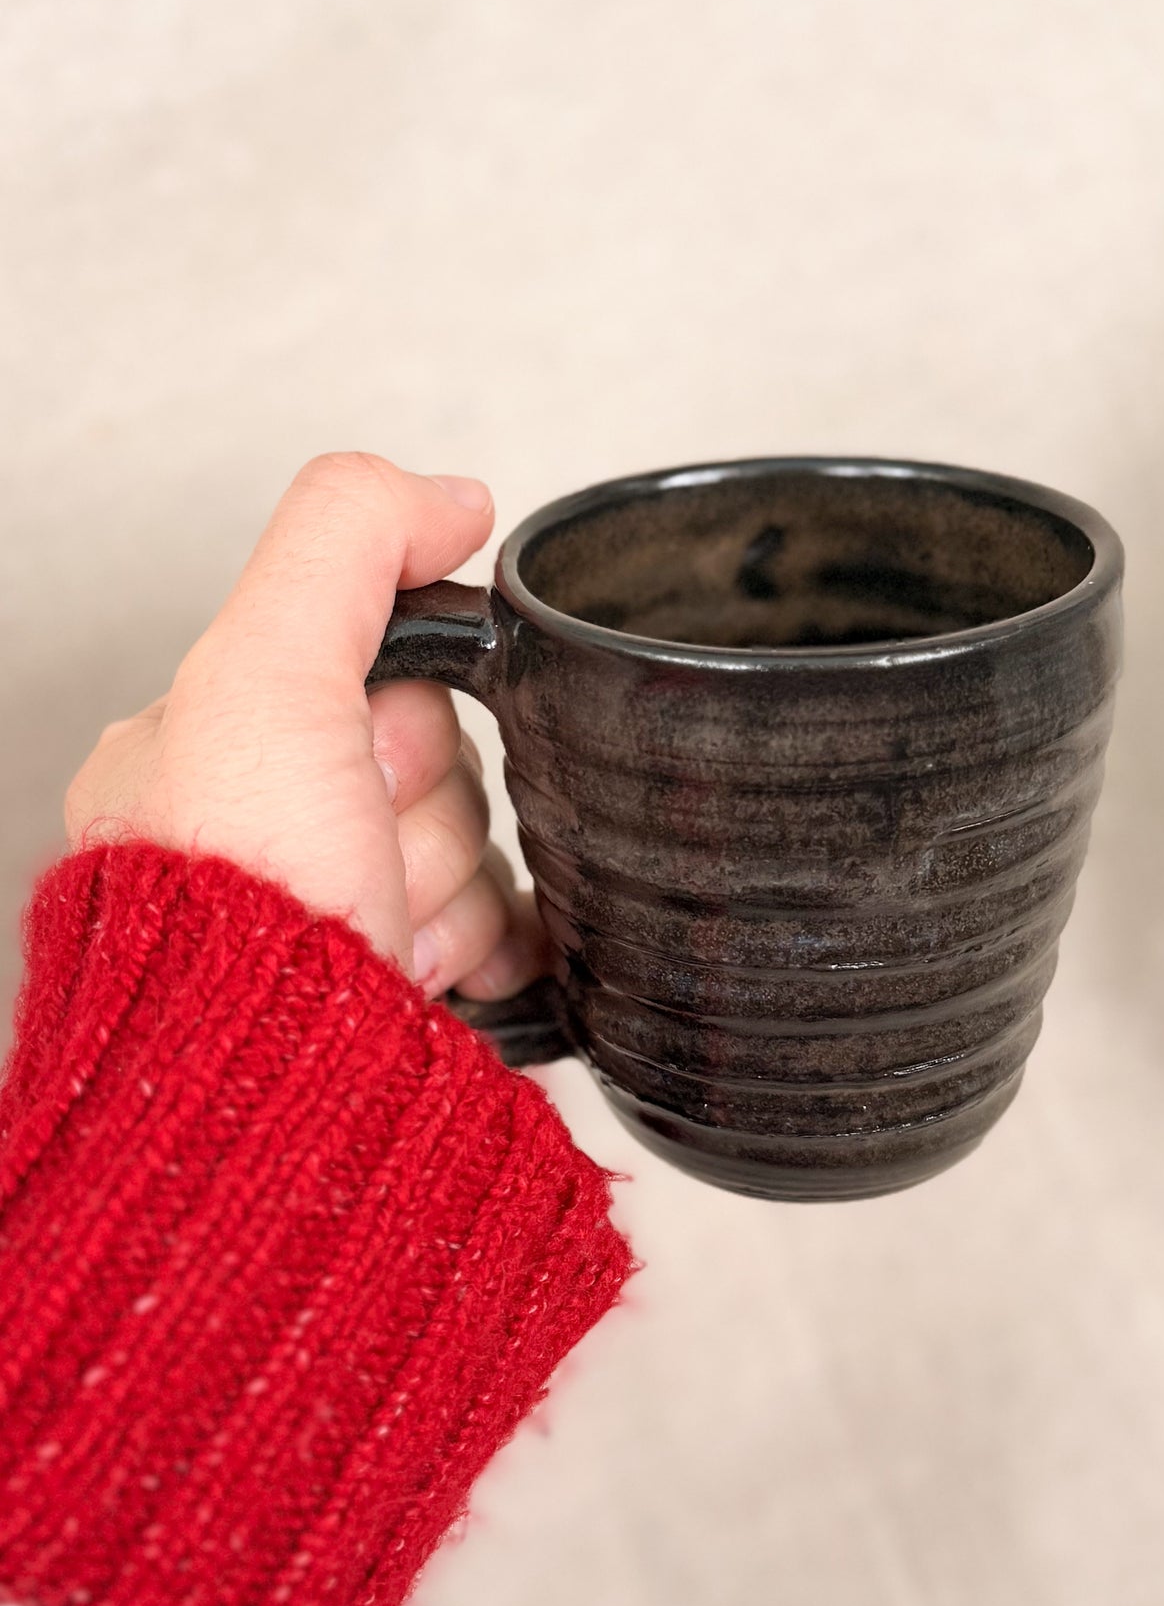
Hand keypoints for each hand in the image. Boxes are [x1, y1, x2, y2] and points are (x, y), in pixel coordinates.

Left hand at [64, 451, 549, 1000]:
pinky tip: (445, 972)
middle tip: (368, 861)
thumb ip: (346, 542)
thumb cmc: (236, 920)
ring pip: (479, 853)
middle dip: (430, 816)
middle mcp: (272, 841)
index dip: (401, 715)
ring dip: (460, 895)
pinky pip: (511, 934)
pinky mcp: (407, 996)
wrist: (280, 1107)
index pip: (375, 676)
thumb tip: (454, 498)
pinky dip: (502, 949)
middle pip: (441, 768)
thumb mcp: (261, 670)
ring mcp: (341, 925)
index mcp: (210, 758)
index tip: (358, 763)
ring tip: (397, 941)